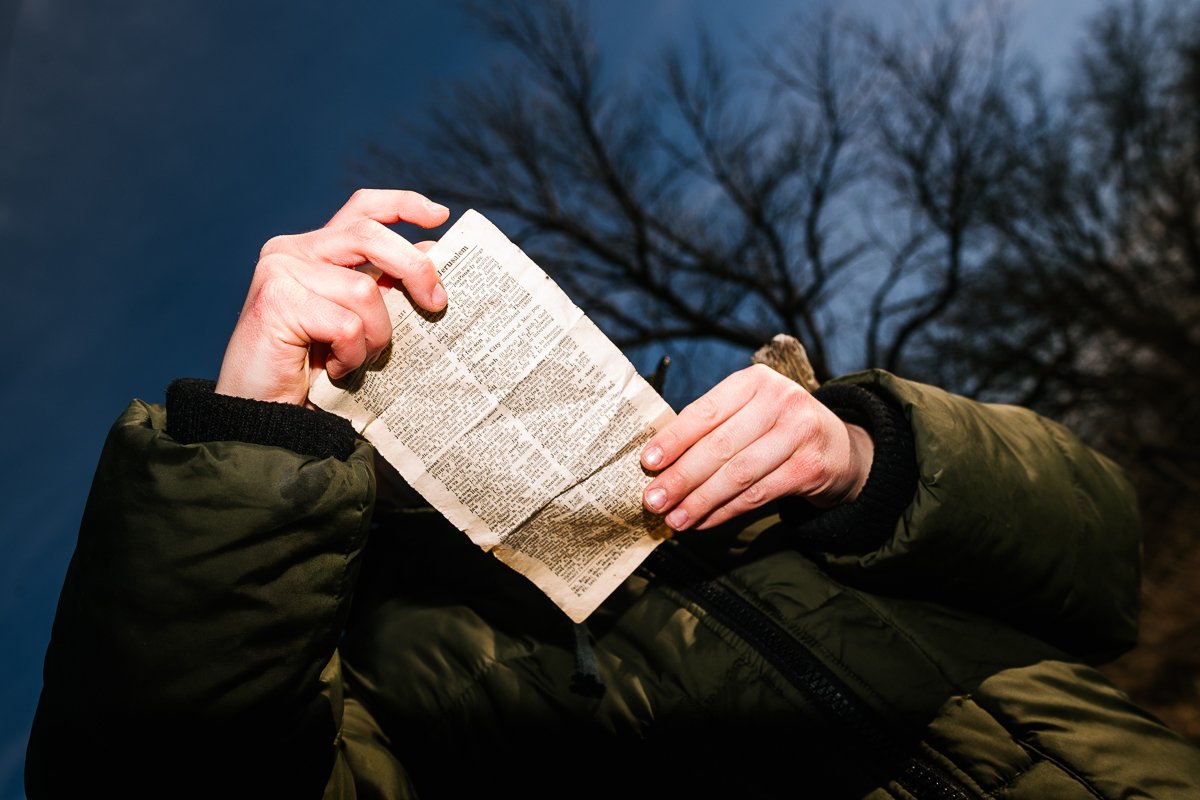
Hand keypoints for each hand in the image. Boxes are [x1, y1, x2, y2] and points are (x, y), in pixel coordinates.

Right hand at [215, 189, 449, 404]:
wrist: (265, 415)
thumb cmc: (313, 371)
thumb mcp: (358, 320)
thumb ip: (385, 286)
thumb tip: (432, 253)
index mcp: (314, 249)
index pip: (362, 208)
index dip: (403, 204)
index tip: (439, 215)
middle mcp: (292, 250)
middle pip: (370, 235)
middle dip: (415, 267)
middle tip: (437, 303)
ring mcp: (280, 272)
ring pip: (364, 290)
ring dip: (376, 334)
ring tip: (357, 359)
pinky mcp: (276, 301)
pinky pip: (345, 324)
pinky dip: (352, 354)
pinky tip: (334, 370)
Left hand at [640, 364, 873, 529]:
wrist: (839, 446)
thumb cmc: (776, 428)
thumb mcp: (749, 411)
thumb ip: (711, 427)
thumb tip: (659, 462)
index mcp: (755, 381)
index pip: (706, 411)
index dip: (674, 439)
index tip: (647, 463)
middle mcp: (781, 401)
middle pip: (720, 446)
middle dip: (681, 477)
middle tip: (653, 500)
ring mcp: (799, 434)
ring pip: (738, 474)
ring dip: (700, 501)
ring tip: (674, 518)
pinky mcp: (810, 468)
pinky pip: (757, 495)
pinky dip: (725, 512)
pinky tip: (702, 521)